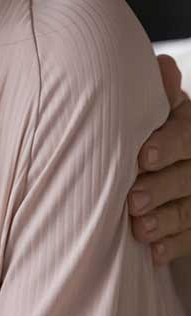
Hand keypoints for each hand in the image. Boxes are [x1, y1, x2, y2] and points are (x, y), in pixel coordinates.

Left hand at [129, 55, 190, 263]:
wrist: (155, 152)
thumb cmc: (148, 123)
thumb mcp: (154, 106)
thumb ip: (157, 93)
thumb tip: (162, 64)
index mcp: (188, 126)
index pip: (186, 135)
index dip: (167, 146)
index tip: (142, 156)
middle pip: (188, 177)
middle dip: (161, 189)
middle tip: (131, 200)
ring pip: (189, 210)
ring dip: (165, 221)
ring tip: (139, 230)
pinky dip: (172, 245)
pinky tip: (153, 253)